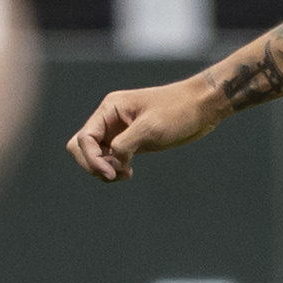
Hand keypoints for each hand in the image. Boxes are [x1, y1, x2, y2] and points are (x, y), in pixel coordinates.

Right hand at [67, 74, 224, 180]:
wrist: (202, 107)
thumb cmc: (178, 111)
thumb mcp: (150, 128)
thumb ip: (124, 145)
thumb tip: (111, 163)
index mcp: (110, 108)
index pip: (84, 138)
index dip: (92, 160)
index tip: (112, 174)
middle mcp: (110, 119)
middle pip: (80, 147)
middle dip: (93, 165)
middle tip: (115, 175)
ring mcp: (118, 131)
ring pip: (94, 155)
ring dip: (103, 170)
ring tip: (125, 174)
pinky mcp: (130, 142)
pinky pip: (109, 159)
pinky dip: (113, 170)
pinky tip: (128, 173)